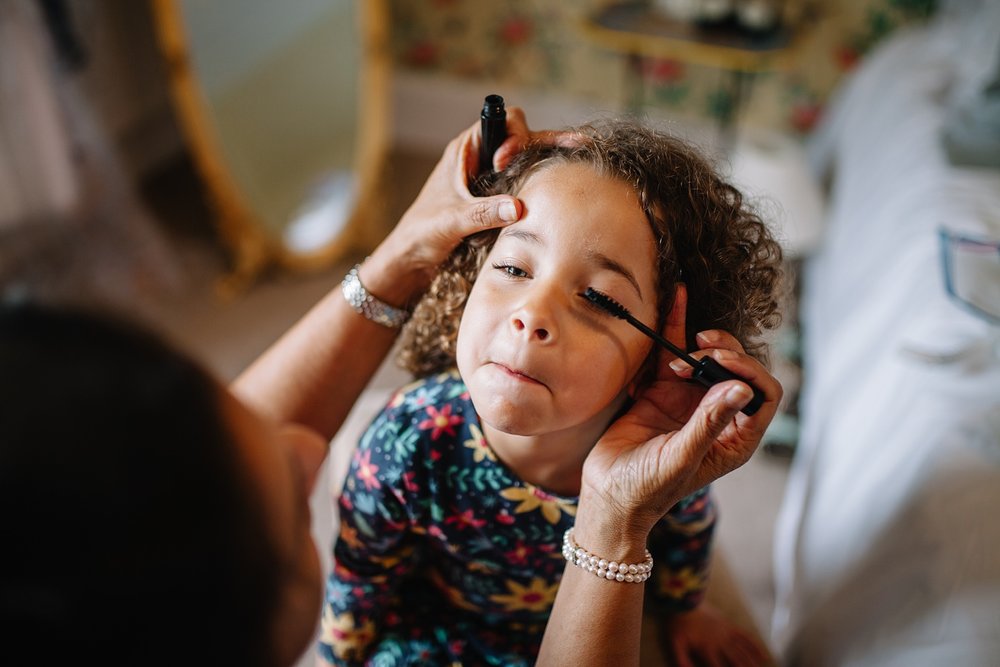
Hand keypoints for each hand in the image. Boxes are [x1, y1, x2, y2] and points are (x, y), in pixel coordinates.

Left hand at [363, 108, 578, 303]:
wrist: (412, 257)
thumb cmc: (422, 232)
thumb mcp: (453, 221)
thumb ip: (483, 213)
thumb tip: (518, 207)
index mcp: (465, 150)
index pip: (501, 120)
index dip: (513, 134)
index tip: (505, 162)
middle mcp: (480, 158)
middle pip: (521, 136)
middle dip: (542, 141)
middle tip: (564, 153)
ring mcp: (490, 178)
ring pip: (526, 159)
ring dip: (546, 160)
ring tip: (574, 155)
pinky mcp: (497, 199)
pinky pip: (523, 183)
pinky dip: (541, 183)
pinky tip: (559, 186)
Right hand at [579, 285, 782, 541]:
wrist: (606, 495)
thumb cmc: (647, 489)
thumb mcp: (681, 457)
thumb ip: (710, 422)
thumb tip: (742, 388)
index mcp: (735, 438)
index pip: (763, 394)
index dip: (750, 372)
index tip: (720, 363)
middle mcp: (717, 416)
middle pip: (738, 369)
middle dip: (726, 354)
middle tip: (702, 351)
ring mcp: (688, 401)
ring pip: (707, 358)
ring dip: (702, 344)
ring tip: (690, 344)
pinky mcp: (661, 392)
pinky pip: (671, 355)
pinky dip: (674, 329)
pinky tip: (677, 298)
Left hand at [662, 604, 772, 666]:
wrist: (685, 600)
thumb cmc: (678, 623)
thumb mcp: (675, 642)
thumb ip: (681, 659)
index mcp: (707, 648)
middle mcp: (720, 642)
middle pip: (736, 661)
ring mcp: (726, 633)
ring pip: (743, 651)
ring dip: (752, 662)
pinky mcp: (729, 625)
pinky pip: (745, 637)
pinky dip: (755, 646)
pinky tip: (764, 655)